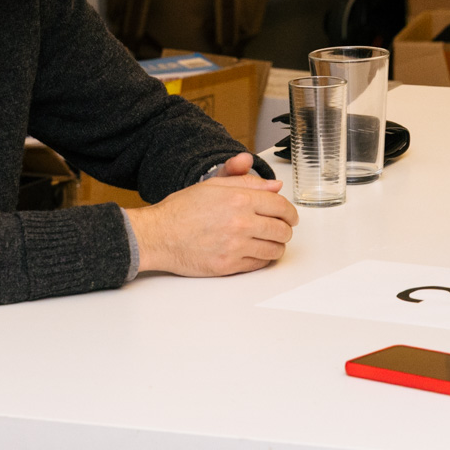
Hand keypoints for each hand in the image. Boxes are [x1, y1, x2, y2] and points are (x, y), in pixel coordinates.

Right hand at [134, 155, 298, 276]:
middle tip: (281, 229)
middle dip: (286, 230)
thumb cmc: (182, 210)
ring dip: (277, 246)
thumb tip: (275, 187)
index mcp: (239, 199)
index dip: (290, 213)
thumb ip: (248, 183)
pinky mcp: (229, 266)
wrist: (159, 235)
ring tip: (269, 242)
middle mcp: (241, 223)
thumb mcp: (214, 185)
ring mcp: (236, 246)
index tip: (291, 217)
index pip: (281, 207)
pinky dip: (263, 259)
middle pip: (282, 230)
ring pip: (274, 250)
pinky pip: (259, 264)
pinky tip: (256, 252)